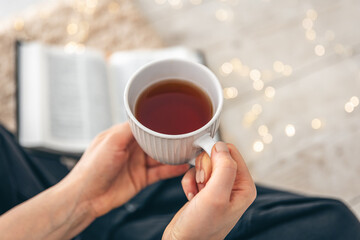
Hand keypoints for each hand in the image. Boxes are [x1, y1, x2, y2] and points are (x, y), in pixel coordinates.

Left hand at [64, 122, 188, 217]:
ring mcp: (137, 163)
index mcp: (122, 135)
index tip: (173, 118)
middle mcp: (131, 148)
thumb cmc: (92, 168)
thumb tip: (145, 117)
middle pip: (156, 140)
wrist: (87, 197)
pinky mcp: (142, 178)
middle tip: (186, 134)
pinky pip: (161, 172)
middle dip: (169, 138)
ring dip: (174, 153)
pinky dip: (172, 169)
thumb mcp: (111, 141)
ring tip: (189, 149)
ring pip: (161, 156)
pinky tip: (182, 166)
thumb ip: (129, 129)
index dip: (158, 122)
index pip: (144, 124)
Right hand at [163, 142, 255, 239]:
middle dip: (204, 169)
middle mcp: (234, 186)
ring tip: (197, 194)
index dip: (214, 157)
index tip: (206, 174)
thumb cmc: (201, 227)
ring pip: (204, 164)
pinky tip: (191, 197)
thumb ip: (223, 168)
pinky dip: (189, 182)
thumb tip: (220, 145)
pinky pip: (194, 173)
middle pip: (216, 156)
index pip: (230, 152)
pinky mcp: (205, 190)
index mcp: (244, 186)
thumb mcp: (215, 196)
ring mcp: (219, 188)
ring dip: (195, 177)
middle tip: (203, 186)